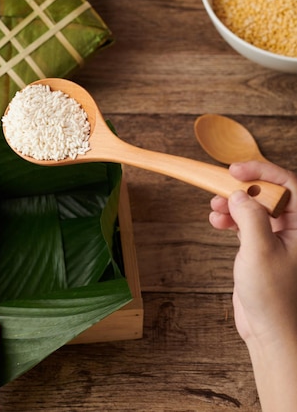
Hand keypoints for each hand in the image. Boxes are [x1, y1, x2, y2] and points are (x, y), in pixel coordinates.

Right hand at [210, 161, 296, 411]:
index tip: (236, 169)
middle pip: (268, 193)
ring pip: (254, 207)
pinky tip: (216, 222)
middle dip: (243, 188)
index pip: (289, 184)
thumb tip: (239, 194)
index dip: (263, 171)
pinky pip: (245, 222)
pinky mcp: (261, 248)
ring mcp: (276, 238)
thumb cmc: (274, 298)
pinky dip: (230, 219)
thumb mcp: (260, 251)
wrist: (271, 332)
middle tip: (222, 186)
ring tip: (214, 208)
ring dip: (232, 203)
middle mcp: (292, 229)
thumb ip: (251, 217)